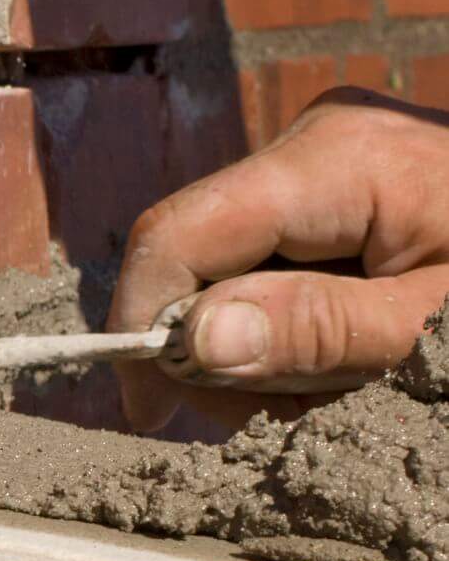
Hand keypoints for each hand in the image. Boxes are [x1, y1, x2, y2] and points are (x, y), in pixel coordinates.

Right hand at [109, 89, 448, 431]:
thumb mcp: (441, 329)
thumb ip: (320, 332)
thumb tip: (189, 340)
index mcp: (336, 157)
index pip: (179, 232)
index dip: (141, 322)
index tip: (145, 416)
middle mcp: (317, 139)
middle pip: (202, 255)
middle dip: (220, 349)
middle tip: (277, 421)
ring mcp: (332, 159)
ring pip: (236, 269)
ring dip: (264, 348)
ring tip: (336, 389)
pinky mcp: (348, 185)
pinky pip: (281, 263)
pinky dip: (297, 326)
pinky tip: (345, 357)